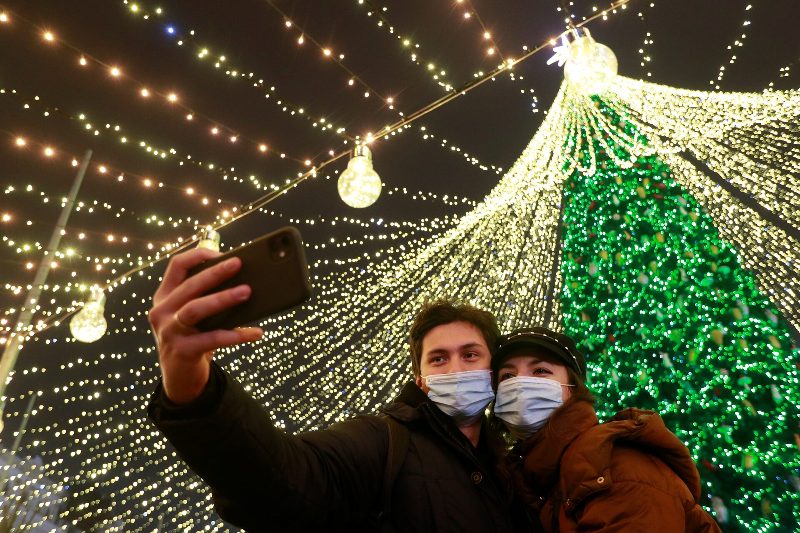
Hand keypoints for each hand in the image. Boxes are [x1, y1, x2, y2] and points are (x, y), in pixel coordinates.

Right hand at [148, 248, 262, 403]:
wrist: (180, 376)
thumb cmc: (194, 336)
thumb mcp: (195, 314)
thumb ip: (208, 296)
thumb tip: (245, 279)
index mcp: (165, 296)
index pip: (176, 266)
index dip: (199, 255)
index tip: (221, 253)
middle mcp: (162, 311)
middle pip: (189, 285)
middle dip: (215, 272)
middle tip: (239, 263)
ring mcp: (169, 331)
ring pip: (195, 309)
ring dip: (223, 298)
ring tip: (247, 292)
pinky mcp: (182, 351)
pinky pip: (212, 339)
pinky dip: (236, 335)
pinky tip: (255, 333)